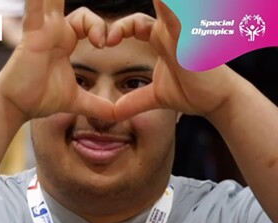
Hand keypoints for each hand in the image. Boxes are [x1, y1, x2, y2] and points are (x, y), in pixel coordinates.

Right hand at [0, 0, 113, 120]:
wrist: (17, 105)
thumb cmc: (40, 98)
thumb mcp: (76, 100)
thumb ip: (97, 105)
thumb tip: (116, 116)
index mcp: (65, 40)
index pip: (90, 22)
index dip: (102, 29)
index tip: (108, 44)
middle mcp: (54, 30)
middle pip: (76, 6)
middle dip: (90, 15)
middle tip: (106, 19)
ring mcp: (42, 28)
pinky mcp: (34, 32)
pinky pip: (36, 6)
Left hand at [107, 0, 239, 120]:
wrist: (217, 101)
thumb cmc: (192, 93)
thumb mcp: (155, 96)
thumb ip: (134, 101)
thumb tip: (114, 113)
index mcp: (160, 40)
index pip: (134, 25)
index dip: (118, 30)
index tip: (105, 45)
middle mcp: (169, 32)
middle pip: (142, 15)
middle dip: (122, 24)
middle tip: (107, 41)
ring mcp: (180, 32)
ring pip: (164, 8)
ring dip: (156, 4)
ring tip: (151, 2)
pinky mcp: (188, 39)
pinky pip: (176, 18)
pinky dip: (167, 9)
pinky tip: (160, 1)